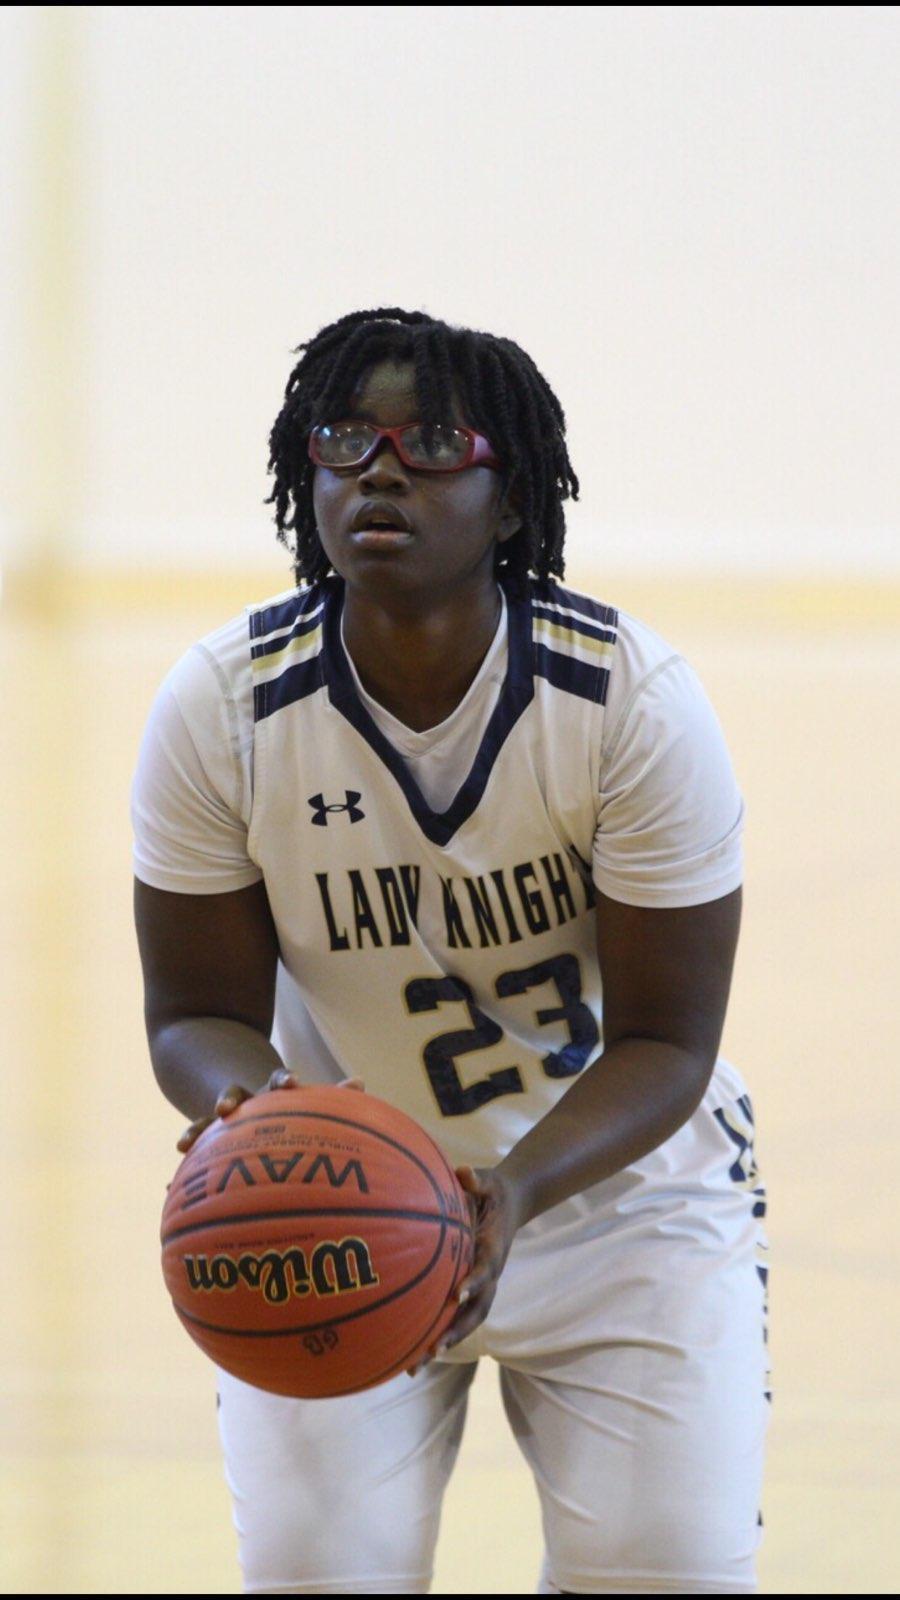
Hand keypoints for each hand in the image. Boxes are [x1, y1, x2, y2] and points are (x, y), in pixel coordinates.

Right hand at [176, 1071, 365, 1152]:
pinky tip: (167, 1187)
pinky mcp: (205, 1140)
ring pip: (204, 1122)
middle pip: (234, 1094)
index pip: (277, 1081)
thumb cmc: (286, 1112)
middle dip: (228, 1099)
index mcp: (271, 1094)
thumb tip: (360, 1082)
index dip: (283, 1081)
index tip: (291, 1083)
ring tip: (182, 1145)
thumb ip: (331, 1098)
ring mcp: (221, 1121)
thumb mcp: (304, 1104)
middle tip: (224, 1109)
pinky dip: (182, 1169)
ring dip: (196, 1129)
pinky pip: (193, 1154)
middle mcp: (244, 1102)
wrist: (246, 1099)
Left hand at [406, 1163, 525, 1375]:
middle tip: (432, 1351)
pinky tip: (406, 1350)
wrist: (511, 1204)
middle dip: (455, 1333)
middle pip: (475, 1312)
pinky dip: (433, 1333)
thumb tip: (463, 1171)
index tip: (458, 1294)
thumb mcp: (489, 1180)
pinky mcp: (468, 1290)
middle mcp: (489, 1275)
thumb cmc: (493, 1192)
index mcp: (493, 1249)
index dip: (475, 1282)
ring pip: (464, 1322)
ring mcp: (481, 1287)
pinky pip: (452, 1315)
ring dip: (442, 1344)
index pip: (486, 1269)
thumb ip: (478, 1178)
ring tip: (414, 1367)